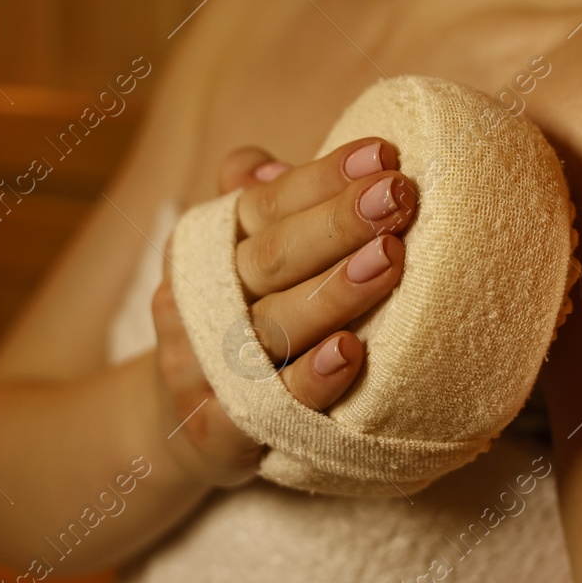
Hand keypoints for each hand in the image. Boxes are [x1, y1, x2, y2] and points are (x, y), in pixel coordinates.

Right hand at [151, 137, 416, 485]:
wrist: (183, 422)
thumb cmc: (239, 317)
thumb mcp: (237, 253)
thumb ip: (257, 204)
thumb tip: (269, 165)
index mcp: (205, 246)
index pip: (263, 203)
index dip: (321, 177)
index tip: (382, 154)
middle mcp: (198, 300)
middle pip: (272, 257)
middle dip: (339, 222)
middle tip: (398, 195)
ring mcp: (207, 366)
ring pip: (276, 324)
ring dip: (335, 291)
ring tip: (390, 257)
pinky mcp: (222, 428)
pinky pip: (272, 402)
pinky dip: (312, 377)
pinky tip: (352, 351)